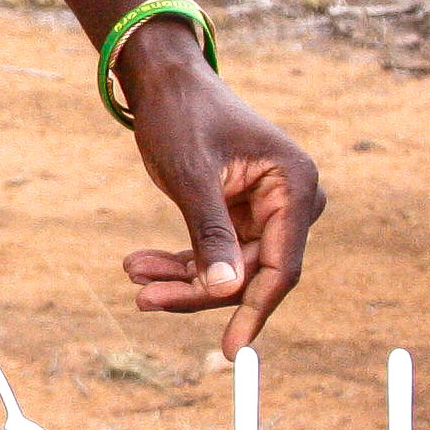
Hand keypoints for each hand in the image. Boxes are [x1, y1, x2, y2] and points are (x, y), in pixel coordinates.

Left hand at [112, 27, 323, 356]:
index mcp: (295, 184)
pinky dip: (178, 263)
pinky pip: (213, 253)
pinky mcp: (240, 214)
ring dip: (181, 278)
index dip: (255, 310)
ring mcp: (266, 209)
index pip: (281, 266)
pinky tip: (139, 265)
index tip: (230, 349)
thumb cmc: (182, 114)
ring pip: (228, 268)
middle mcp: (291, 200)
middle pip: (251, 272)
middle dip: (197, 289)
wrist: (164, 80)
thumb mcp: (191, 175)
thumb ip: (211, 233)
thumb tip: (227, 290)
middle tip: (143, 298)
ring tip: (133, 277)